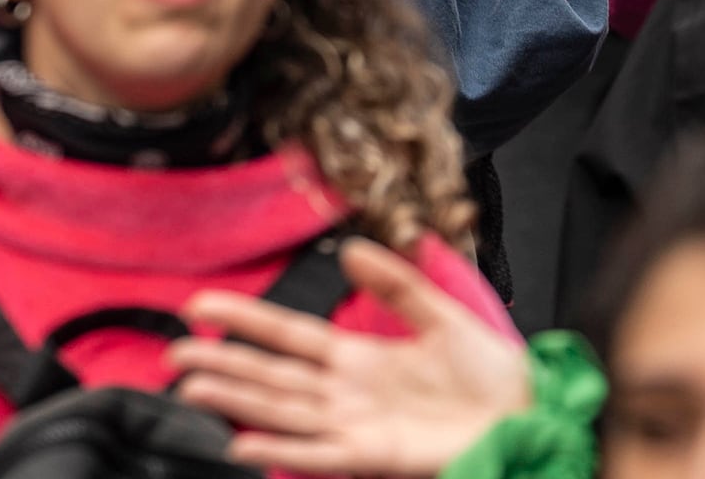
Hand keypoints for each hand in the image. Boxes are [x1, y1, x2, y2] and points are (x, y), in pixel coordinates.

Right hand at [168, 237, 530, 474]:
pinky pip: (316, 452)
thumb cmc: (492, 375)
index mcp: (359, 356)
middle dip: (221, 366)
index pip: (289, 335)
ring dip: (236, 403)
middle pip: (270, 376)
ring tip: (191, 391)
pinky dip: (279, 448)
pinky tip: (242, 442)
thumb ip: (397, 284)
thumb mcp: (443, 315)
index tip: (200, 306)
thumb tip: (352, 248)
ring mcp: (355, 426)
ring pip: (281, 412)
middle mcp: (346, 393)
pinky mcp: (373, 457)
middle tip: (173, 357)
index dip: (246, 321)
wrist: (530, 417)